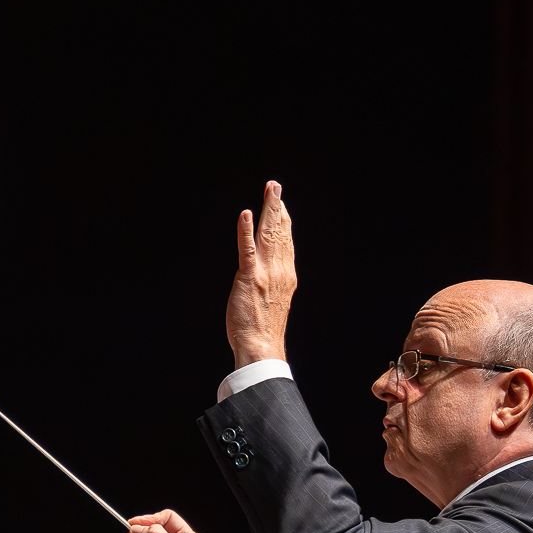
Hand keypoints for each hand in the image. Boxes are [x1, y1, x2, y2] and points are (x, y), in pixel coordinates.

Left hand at [225, 180, 296, 368]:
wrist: (261, 346)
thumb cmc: (263, 330)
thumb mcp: (273, 301)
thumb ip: (273, 283)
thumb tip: (271, 275)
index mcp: (285, 275)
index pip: (286, 242)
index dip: (283, 221)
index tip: (281, 203)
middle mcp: (279, 270)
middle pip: (279, 233)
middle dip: (277, 207)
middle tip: (275, 186)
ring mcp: (265, 273)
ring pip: (268, 235)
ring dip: (268, 211)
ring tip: (269, 191)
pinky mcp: (249, 278)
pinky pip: (247, 250)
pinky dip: (246, 231)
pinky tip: (246, 214)